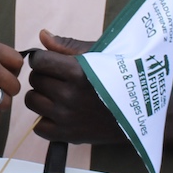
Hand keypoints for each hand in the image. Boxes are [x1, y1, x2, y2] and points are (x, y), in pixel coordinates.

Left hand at [26, 30, 123, 145]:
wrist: (141, 111)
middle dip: (43, 75)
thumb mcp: (100, 55)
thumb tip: (42, 36)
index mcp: (78, 72)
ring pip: (32, 100)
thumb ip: (68, 46)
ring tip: (56, 94)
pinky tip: (58, 112)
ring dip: (40, 95)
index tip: (51, 62)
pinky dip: (44, 119)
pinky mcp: (67, 135)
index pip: (39, 61)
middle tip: (58, 79)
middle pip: (35, 79)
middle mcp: (70, 95)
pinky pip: (38, 126)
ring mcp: (67, 117)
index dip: (42, 59)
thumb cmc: (120, 77)